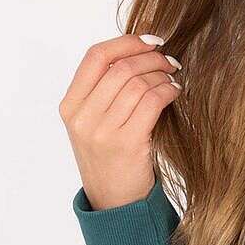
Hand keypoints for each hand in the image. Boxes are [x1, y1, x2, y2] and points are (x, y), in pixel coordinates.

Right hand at [59, 33, 182, 209]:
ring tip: (172, 78)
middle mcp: (82, 117)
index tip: (150, 40)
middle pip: (121, 68)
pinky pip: (151, 102)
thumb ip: (105, 91)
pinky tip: (174, 93)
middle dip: (151, 58)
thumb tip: (138, 53)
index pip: (95, 57)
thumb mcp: (94, 124)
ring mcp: (102, 131)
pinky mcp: (126, 143)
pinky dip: (167, 91)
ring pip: (137, 83)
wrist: (115, 204)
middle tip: (169, 61)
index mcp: (70, 106)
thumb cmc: (110, 159)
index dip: (126, 42)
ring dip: (161, 75)